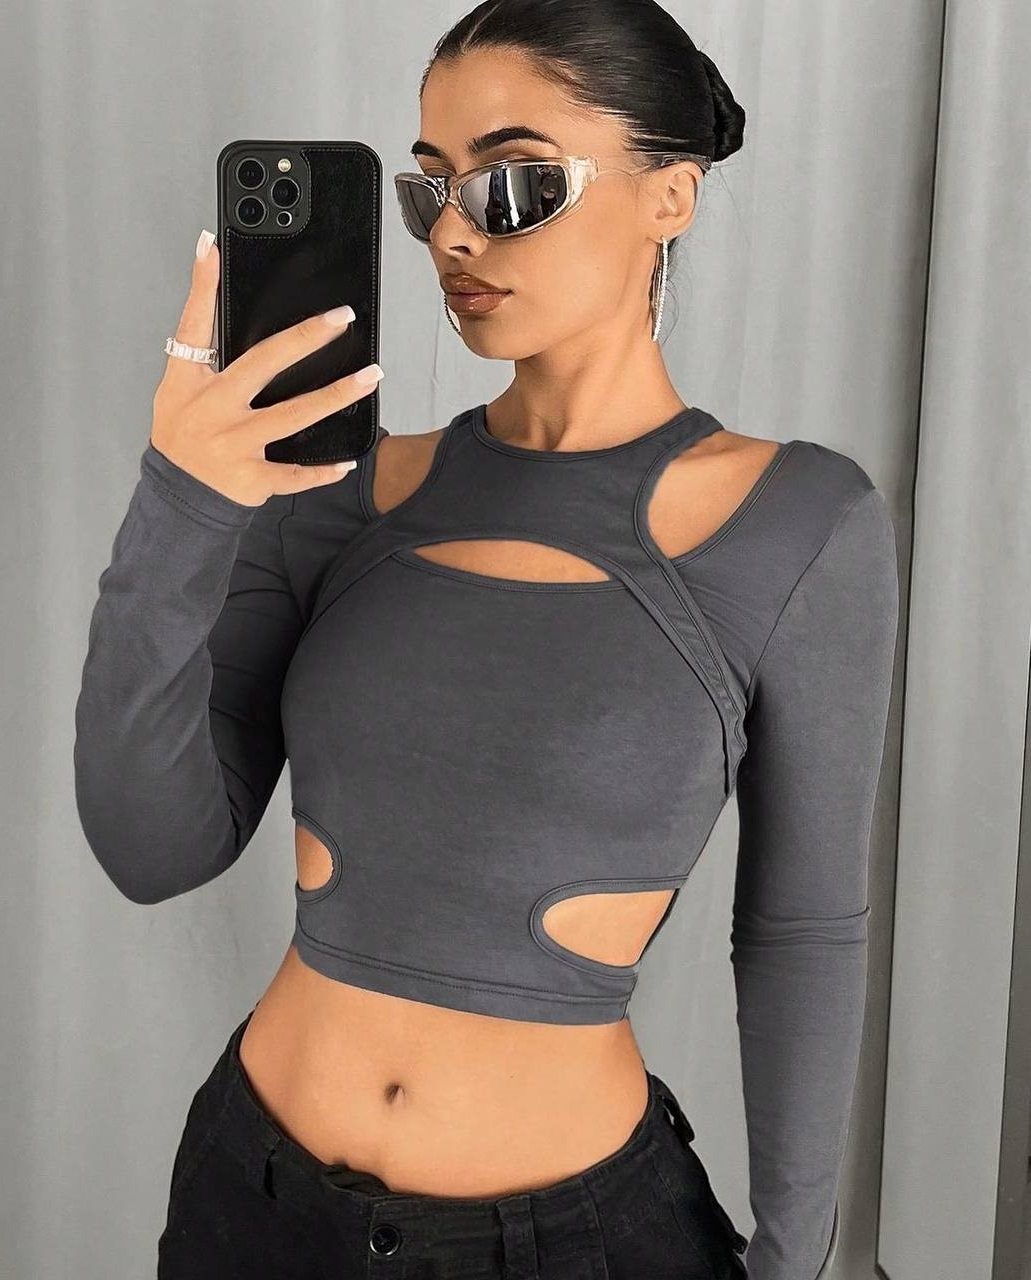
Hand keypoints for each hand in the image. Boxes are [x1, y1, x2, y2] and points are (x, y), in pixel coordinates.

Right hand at [149, 229, 383, 507]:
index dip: (201, 285)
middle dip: (306, 337)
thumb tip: (226, 310)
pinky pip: (295, 473)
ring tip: (369, 377)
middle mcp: (213, 410)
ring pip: (293, 415)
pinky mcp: (252, 478)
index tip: (211, 247)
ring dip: (336, 395)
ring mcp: (234, 444)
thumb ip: (204, 358)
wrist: (177, 497)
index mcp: (190, 383)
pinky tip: (348, 459)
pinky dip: (323, 469)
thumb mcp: (179, 392)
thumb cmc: (183, 437)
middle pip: (264, 363)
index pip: (194, 325)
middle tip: (341, 318)